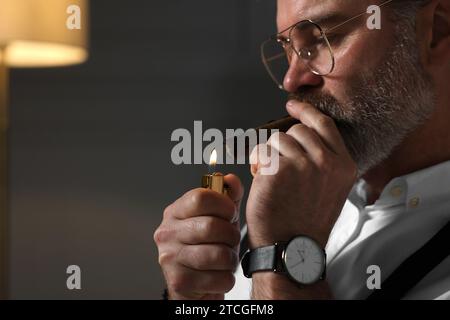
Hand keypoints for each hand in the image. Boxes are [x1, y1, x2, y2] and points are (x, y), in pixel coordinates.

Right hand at [154, 174, 243, 299]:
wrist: (195, 286)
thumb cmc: (208, 247)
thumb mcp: (220, 218)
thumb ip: (228, 197)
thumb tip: (231, 180)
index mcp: (175, 212)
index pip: (200, 197)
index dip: (224, 204)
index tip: (230, 213)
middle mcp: (167, 233)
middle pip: (211, 226)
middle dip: (231, 235)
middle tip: (230, 240)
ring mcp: (169, 258)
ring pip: (218, 254)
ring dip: (230, 259)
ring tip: (225, 259)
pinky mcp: (179, 282)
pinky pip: (219, 278)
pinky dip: (226, 278)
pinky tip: (217, 275)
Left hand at [246, 101, 357, 249]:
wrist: (292, 248)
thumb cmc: (305, 221)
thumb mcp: (330, 188)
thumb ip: (324, 160)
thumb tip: (302, 133)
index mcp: (344, 165)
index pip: (324, 124)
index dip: (305, 112)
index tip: (293, 105)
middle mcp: (327, 162)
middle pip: (297, 131)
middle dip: (284, 146)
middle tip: (281, 169)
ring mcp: (303, 165)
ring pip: (277, 140)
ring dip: (269, 156)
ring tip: (273, 180)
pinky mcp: (278, 171)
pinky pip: (261, 152)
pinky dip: (257, 164)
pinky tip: (262, 181)